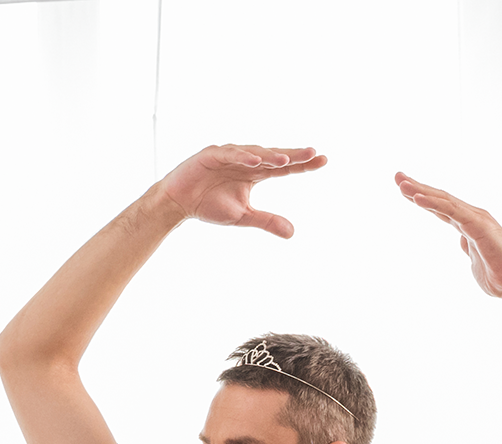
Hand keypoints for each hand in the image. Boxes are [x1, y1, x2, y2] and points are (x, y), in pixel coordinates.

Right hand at [156, 144, 326, 236]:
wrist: (177, 204)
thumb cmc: (209, 206)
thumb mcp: (242, 217)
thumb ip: (267, 221)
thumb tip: (292, 232)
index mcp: (255, 172)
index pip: (283, 167)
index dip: (302, 163)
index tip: (323, 160)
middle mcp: (246, 159)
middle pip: (274, 156)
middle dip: (292, 154)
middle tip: (313, 153)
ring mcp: (229, 155)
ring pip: (254, 153)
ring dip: (269, 155)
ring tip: (285, 160)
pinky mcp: (211, 154)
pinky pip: (230, 154)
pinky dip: (242, 157)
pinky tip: (256, 161)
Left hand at [395, 173, 501, 298]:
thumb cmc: (499, 275)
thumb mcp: (476, 258)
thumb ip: (468, 246)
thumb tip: (463, 240)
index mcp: (468, 224)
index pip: (441, 207)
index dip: (422, 198)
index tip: (404, 189)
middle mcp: (472, 217)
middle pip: (440, 199)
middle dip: (417, 187)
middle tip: (397, 176)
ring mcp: (476, 220)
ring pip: (444, 201)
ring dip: (421, 191)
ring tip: (402, 183)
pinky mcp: (478, 227)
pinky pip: (452, 212)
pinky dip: (434, 204)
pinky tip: (417, 198)